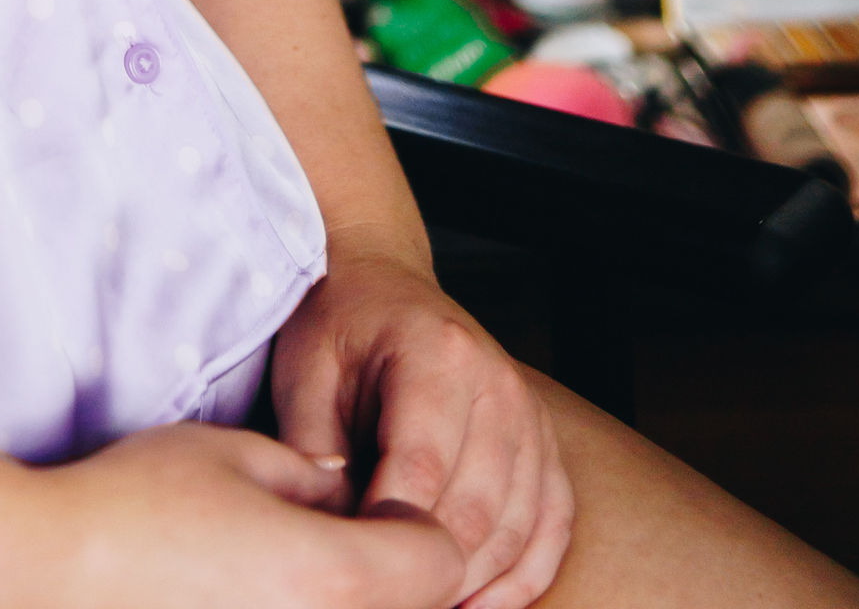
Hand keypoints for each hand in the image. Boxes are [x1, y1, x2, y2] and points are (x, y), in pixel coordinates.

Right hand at [50, 415, 460, 608]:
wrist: (49, 574)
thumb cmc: (136, 504)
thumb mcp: (234, 454)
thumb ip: (313, 476)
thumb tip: (352, 496)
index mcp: (336, 573)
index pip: (439, 558)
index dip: (416, 523)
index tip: (379, 507)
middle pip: (416, 607)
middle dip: (395, 571)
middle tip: (335, 540)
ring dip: (353, 599)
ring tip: (292, 575)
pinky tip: (257, 596)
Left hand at [271, 246, 573, 608]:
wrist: (383, 282)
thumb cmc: (340, 326)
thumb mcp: (305, 370)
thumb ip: (315, 447)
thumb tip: (334, 526)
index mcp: (437, 354)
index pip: (423, 467)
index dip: (391, 531)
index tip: (361, 565)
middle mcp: (498, 385)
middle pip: (477, 509)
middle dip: (432, 570)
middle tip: (388, 596)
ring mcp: (530, 416)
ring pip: (519, 528)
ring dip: (476, 583)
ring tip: (429, 604)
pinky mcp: (543, 444)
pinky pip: (553, 524)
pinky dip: (524, 576)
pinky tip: (483, 605)